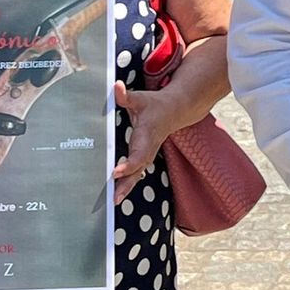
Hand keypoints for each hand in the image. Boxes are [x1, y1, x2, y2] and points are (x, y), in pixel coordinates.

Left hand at [110, 80, 209, 204]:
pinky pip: (137, 173)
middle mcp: (148, 148)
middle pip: (138, 170)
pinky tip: (117, 194)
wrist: (175, 110)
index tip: (115, 172)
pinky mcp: (145, 157)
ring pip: (138, 174)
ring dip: (126, 188)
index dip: (128, 164)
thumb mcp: (140, 98)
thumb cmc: (155, 104)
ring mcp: (148, 154)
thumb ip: (126, 95)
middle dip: (126, 184)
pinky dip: (128, 184)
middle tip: (114, 198)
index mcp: (146, 136)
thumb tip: (115, 87)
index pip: (138, 154)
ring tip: (114, 201)